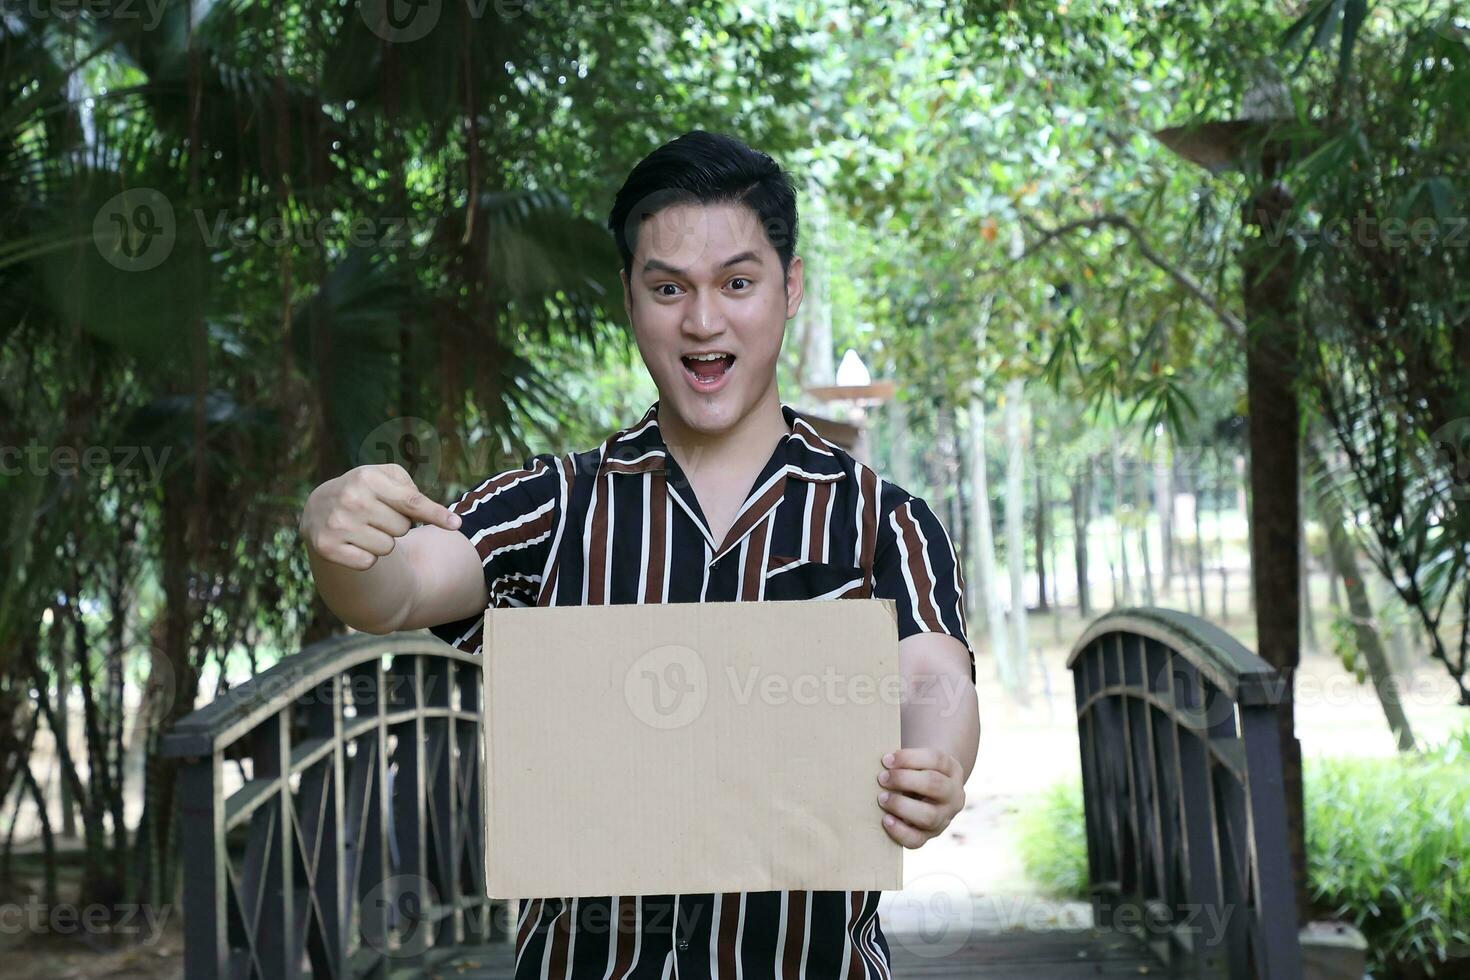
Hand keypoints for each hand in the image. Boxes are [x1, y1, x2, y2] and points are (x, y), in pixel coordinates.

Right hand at [301, 463, 460, 570]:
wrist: (318, 508)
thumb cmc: (364, 490)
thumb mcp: (384, 477)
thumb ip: (410, 490)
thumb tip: (436, 515)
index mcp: (367, 478)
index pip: (411, 502)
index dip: (435, 514)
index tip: (456, 524)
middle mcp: (351, 499)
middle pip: (402, 528)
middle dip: (396, 524)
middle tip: (376, 515)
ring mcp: (337, 524)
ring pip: (387, 547)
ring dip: (381, 541)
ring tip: (363, 527)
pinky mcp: (327, 547)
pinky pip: (368, 562)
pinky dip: (366, 556)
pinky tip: (352, 541)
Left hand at [875, 747, 964, 848]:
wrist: (929, 796)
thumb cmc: (917, 773)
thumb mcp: (919, 763)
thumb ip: (905, 762)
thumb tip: (883, 762)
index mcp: (952, 770)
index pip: (936, 760)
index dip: (909, 758)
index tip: (886, 760)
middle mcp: (953, 794)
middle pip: (935, 785)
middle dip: (904, 780)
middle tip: (882, 778)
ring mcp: (944, 818)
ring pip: (928, 816)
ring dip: (901, 805)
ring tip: (882, 798)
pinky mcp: (930, 836)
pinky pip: (917, 839)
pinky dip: (900, 831)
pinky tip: (886, 820)